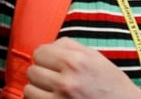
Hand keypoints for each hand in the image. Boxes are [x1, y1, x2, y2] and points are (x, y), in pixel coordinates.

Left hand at [24, 38, 140, 97]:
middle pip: (33, 70)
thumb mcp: (94, 56)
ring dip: (38, 89)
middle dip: (41, 73)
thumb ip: (69, 46)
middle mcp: (67, 81)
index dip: (45, 57)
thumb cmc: (110, 82)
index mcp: (76, 61)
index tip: (51, 62)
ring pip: (29, 89)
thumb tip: (48, 46)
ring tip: (51, 90)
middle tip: (53, 77)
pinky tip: (51, 98)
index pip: (40, 52)